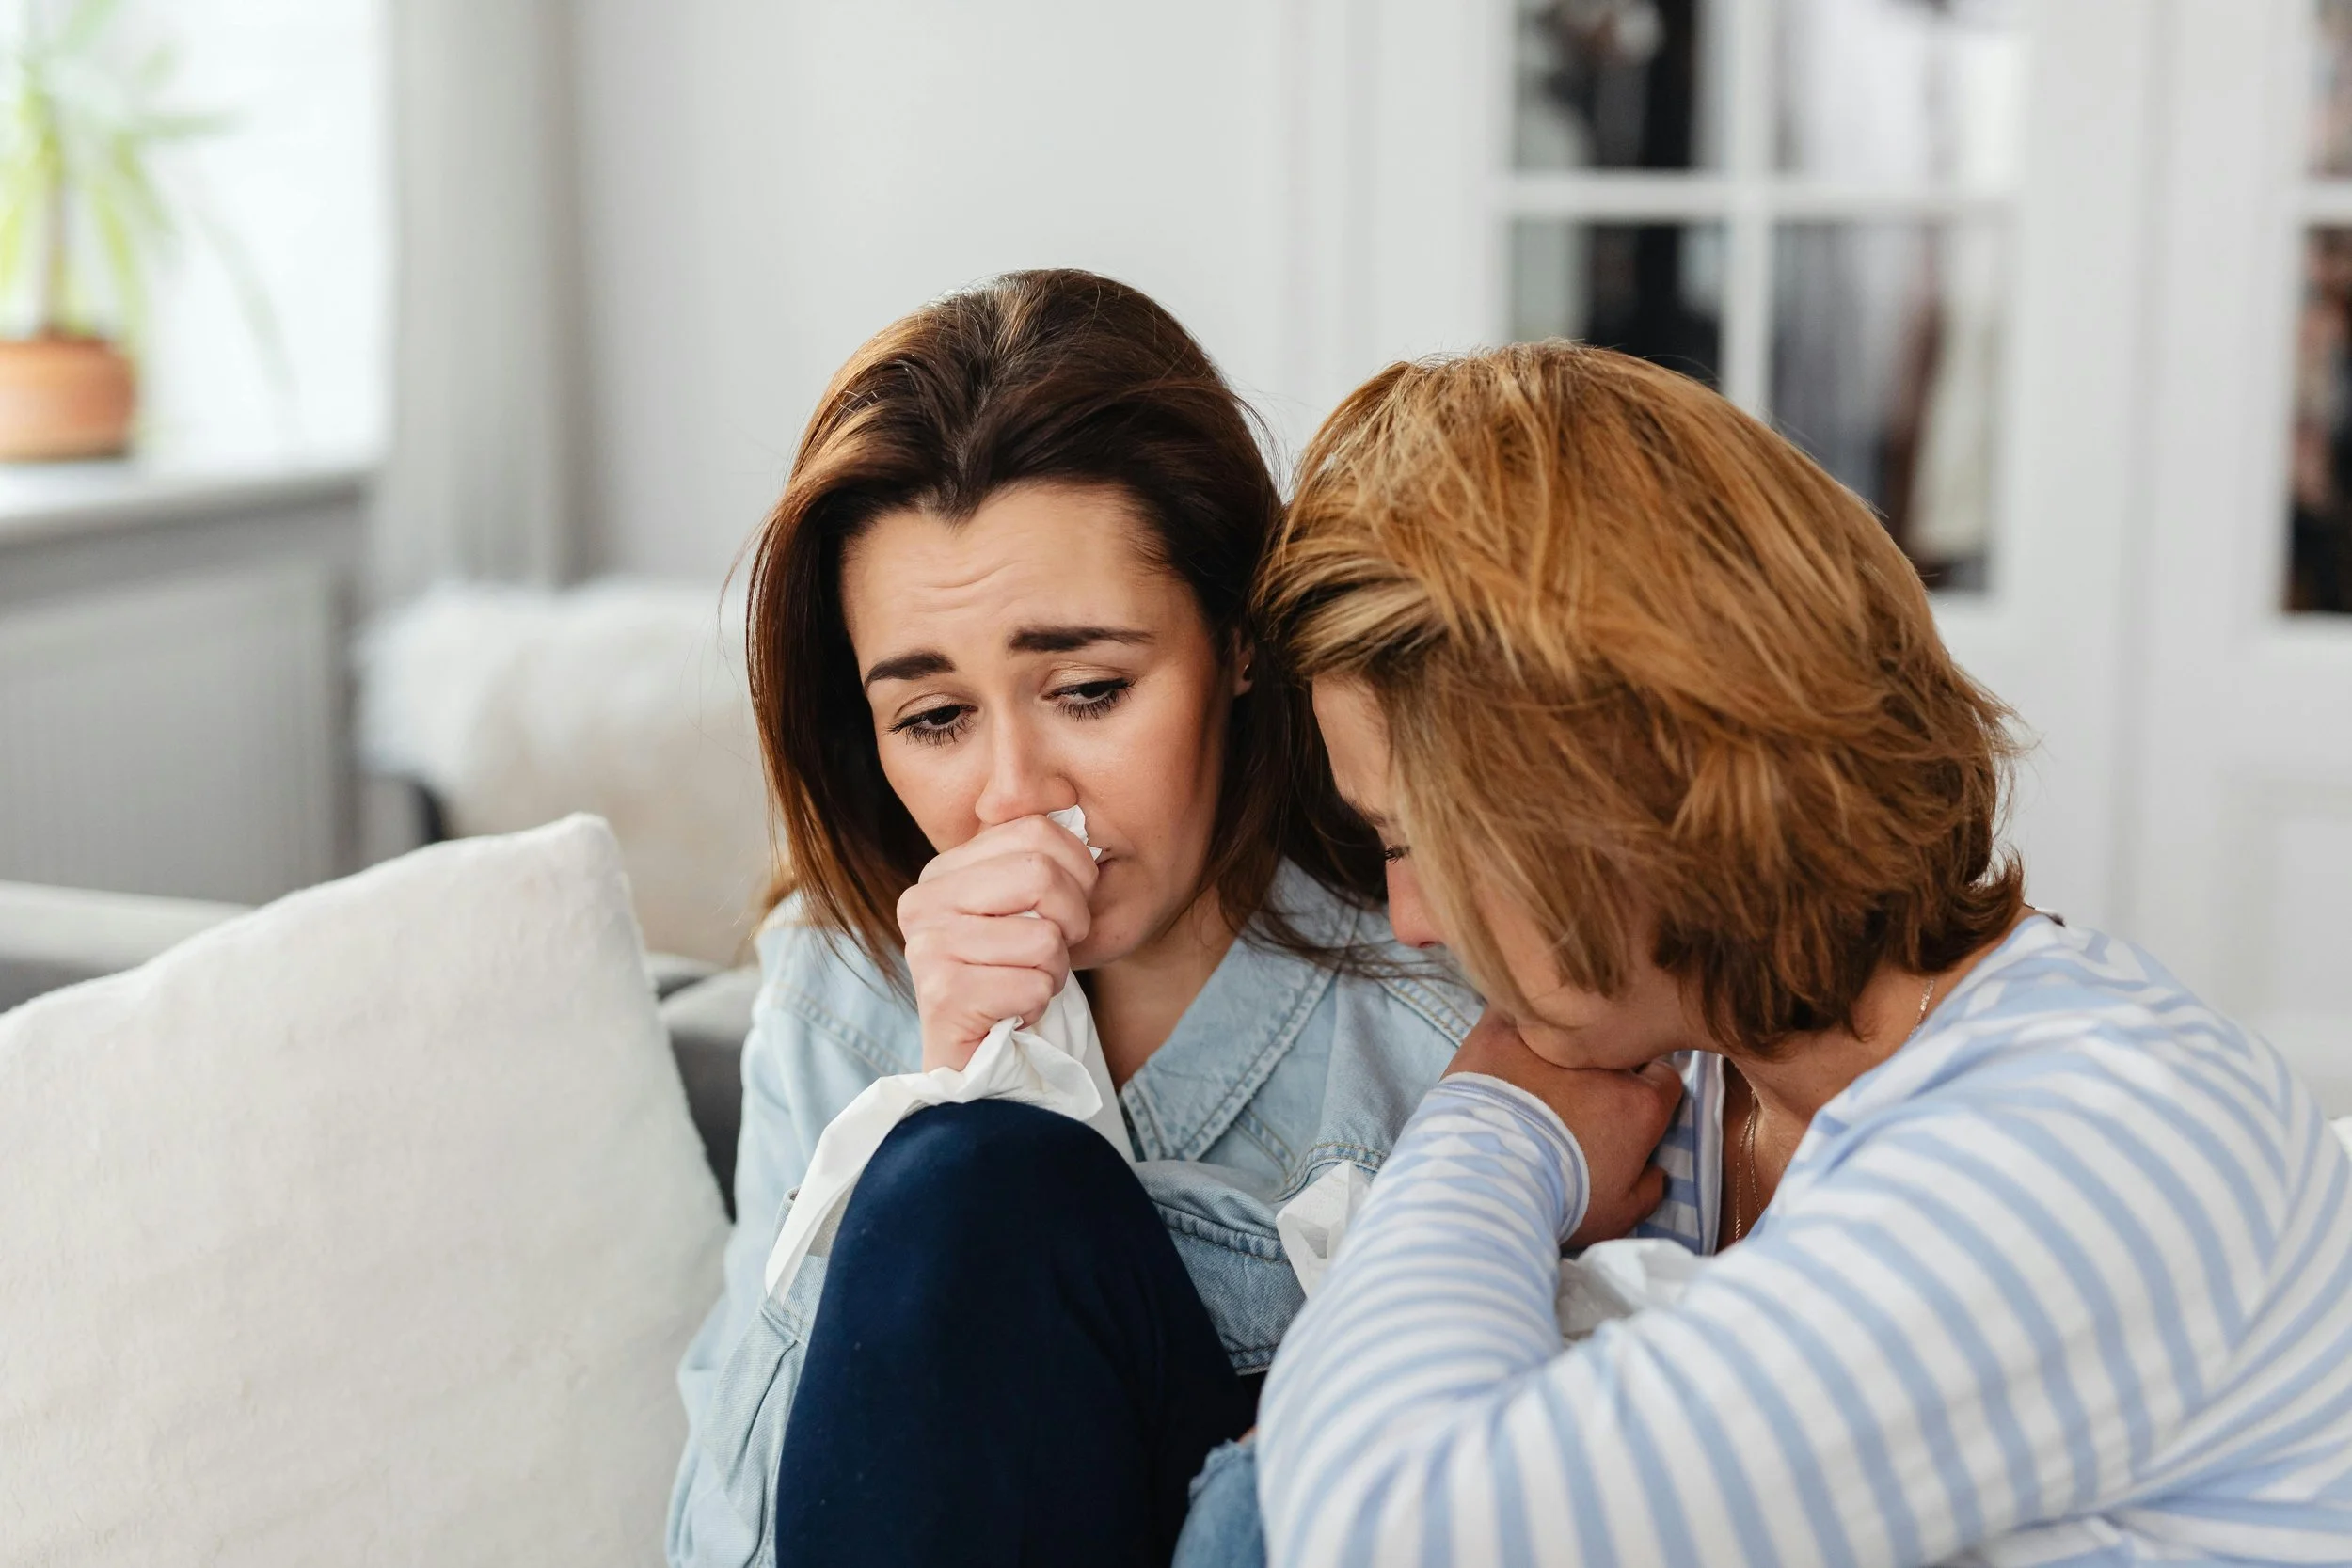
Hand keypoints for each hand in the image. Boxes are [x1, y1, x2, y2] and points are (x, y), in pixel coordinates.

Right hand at [897, 815, 1098, 1071]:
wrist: (982, 1064)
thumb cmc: (1013, 979)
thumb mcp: (1025, 909)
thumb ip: (1038, 860)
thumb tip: (1073, 808)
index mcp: (943, 870)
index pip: (1036, 830)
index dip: (1078, 871)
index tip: (1068, 908)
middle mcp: (923, 901)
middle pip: (1042, 874)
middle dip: (1072, 920)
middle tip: (1054, 950)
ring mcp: (927, 948)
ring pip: (1044, 936)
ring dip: (1055, 970)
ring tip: (1025, 984)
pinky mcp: (942, 995)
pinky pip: (1035, 983)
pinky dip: (1040, 1002)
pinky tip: (1012, 1011)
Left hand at [1444, 1008, 1682, 1247]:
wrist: (1487, 1184)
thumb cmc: (1557, 1204)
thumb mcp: (1619, 1215)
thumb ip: (1648, 1188)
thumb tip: (1657, 1172)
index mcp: (1637, 1103)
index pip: (1664, 1078)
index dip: (1648, 1091)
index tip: (1626, 1106)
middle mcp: (1602, 1062)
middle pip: (1616, 1047)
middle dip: (1606, 1065)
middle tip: (1577, 1094)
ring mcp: (1550, 1041)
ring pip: (1563, 1025)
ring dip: (1557, 1042)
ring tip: (1537, 1069)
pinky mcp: (1500, 1032)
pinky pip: (1511, 1007)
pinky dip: (1511, 1021)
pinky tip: (1503, 1041)